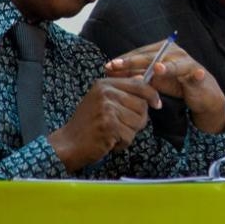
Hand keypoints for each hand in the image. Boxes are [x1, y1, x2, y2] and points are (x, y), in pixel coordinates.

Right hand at [47, 77, 161, 171]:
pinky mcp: (109, 125)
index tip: (157, 104)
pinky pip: (130, 136)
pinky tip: (109, 142)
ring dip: (129, 133)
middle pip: (142, 104)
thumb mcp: (101, 101)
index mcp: (105, 84)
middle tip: (121, 127)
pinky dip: (122, 143)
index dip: (151, 94)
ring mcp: (107, 108)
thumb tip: (144, 79)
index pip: (139, 84)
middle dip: (137, 120)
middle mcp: (106, 93)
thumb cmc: (87, 125)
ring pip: (138, 121)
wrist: (68, 144)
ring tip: (112, 134)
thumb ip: (122, 91)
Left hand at [105, 41, 224, 134]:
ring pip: (174, 65)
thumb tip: (110, 71)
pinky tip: (197, 74)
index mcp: (162, 50)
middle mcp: (175, 53)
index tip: (108, 66)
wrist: (201, 93)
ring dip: (166, 67)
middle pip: (152, 57)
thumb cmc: (175, 83)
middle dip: (134, 62)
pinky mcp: (199, 76)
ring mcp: (188, 63)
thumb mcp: (153, 80)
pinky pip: (198, 76)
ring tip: (157, 68)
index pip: (140, 53)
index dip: (124, 59)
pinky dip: (197, 75)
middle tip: (117, 66)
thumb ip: (135, 75)